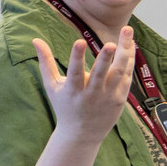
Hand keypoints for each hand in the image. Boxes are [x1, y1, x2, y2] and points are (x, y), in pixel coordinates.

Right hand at [33, 26, 134, 144]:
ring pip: (119, 73)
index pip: (75, 72)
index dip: (77, 57)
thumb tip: (35, 39)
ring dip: (125, 52)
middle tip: (112, 43)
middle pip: (101, 74)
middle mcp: (92, 94)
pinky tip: (131, 43)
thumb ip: (46, 62)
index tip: (79, 41)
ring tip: (127, 31)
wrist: (83, 134)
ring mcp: (108, 97)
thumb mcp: (52, 86)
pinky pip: (127, 76)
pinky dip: (129, 60)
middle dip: (106, 58)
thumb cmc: (65, 106)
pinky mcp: (120, 98)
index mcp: (73, 91)